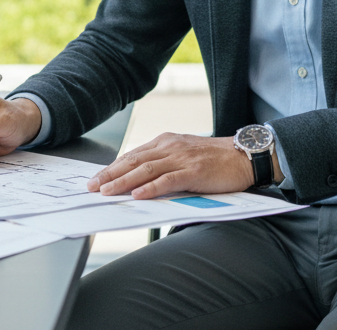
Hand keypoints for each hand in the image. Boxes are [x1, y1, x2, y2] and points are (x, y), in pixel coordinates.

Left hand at [86, 133, 253, 199]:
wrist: (244, 155)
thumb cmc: (216, 159)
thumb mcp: (184, 155)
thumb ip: (164, 164)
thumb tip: (140, 180)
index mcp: (166, 142)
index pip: (132, 155)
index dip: (112, 167)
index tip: (97, 178)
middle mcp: (170, 147)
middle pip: (133, 161)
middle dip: (110, 174)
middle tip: (92, 186)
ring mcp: (182, 158)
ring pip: (145, 170)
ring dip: (123, 182)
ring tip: (106, 192)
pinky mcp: (194, 171)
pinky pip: (168, 180)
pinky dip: (151, 188)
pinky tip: (138, 195)